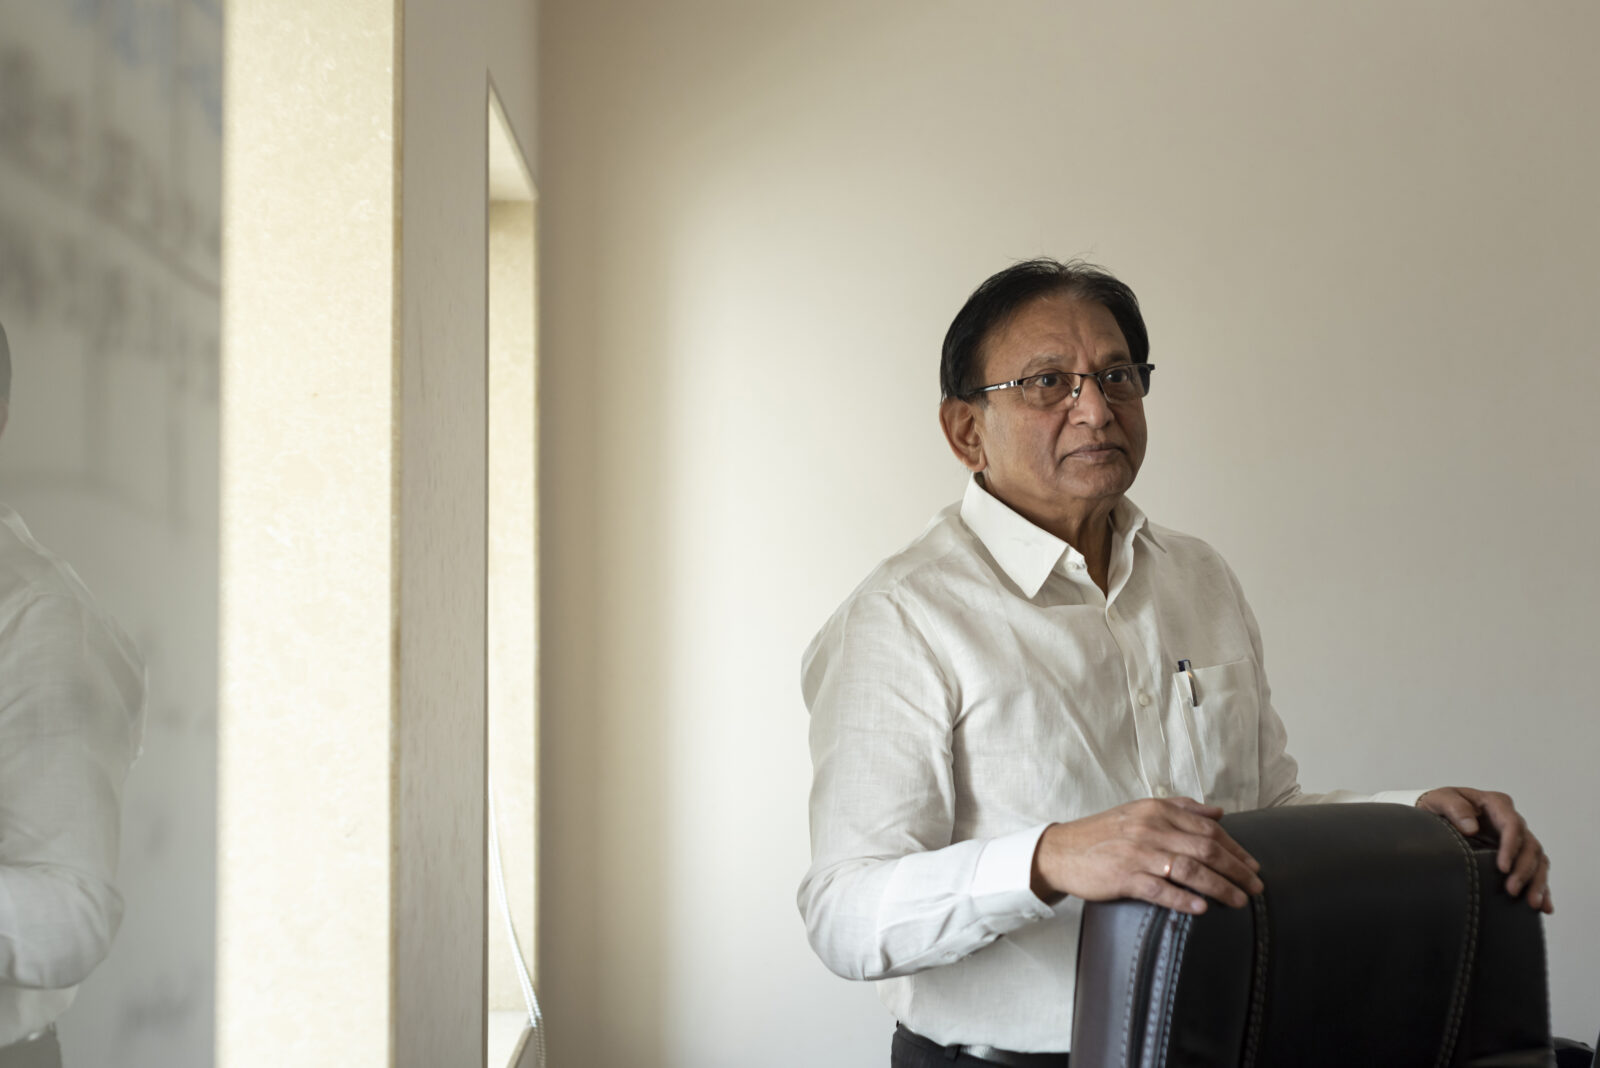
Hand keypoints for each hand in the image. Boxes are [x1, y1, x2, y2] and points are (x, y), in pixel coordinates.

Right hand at [1030, 797, 1263, 913]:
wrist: (1062, 851)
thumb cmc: (1104, 833)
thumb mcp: (1141, 811)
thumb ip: (1181, 808)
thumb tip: (1219, 813)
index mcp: (1157, 810)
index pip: (1208, 828)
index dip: (1235, 848)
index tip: (1253, 865)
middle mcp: (1150, 829)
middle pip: (1206, 849)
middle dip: (1237, 869)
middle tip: (1256, 887)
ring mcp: (1138, 853)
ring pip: (1190, 870)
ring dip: (1220, 887)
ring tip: (1239, 901)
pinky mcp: (1124, 877)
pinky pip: (1160, 890)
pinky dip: (1184, 899)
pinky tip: (1202, 908)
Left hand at [1417, 787, 1552, 913]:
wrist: (1438, 815)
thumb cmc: (1440, 805)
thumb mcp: (1440, 799)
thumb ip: (1454, 808)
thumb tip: (1471, 827)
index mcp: (1496, 804)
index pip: (1512, 825)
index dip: (1511, 846)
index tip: (1502, 867)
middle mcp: (1512, 820)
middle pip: (1529, 845)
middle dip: (1524, 870)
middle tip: (1512, 890)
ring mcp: (1517, 839)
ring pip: (1537, 860)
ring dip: (1537, 882)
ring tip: (1532, 904)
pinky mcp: (1517, 855)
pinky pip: (1535, 871)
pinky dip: (1541, 888)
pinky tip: (1543, 906)